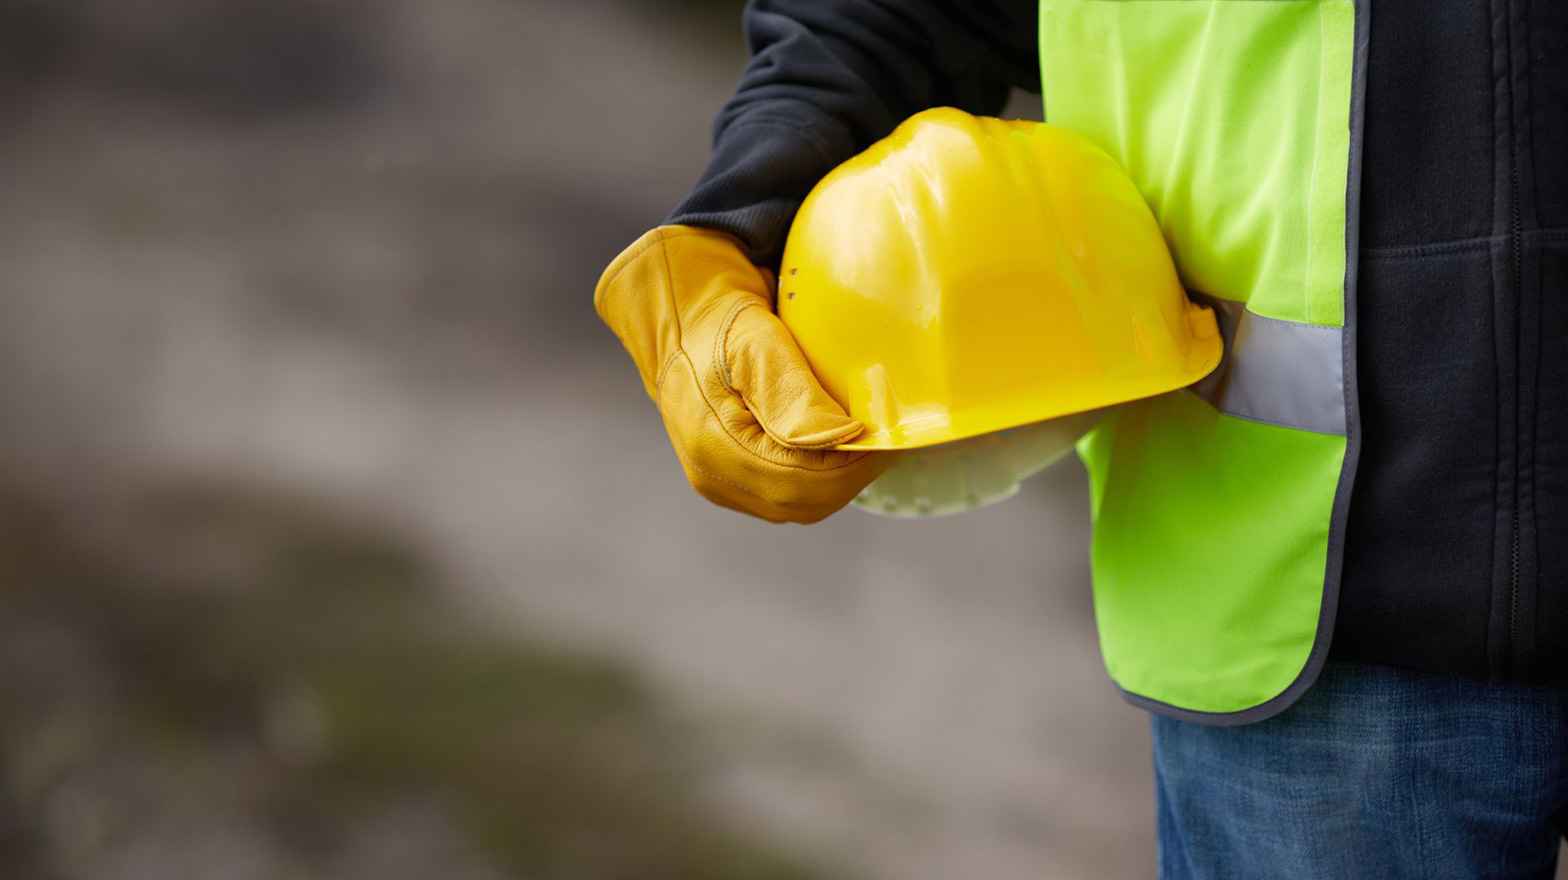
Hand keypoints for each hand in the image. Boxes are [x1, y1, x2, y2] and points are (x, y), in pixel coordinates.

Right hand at [595, 226, 891, 522]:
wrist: (681, 323)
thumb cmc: (720, 321)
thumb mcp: (757, 342)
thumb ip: (795, 394)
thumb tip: (843, 438)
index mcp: (714, 445)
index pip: (801, 482)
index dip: (851, 466)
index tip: (885, 436)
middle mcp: (712, 475)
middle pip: (802, 503)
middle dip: (852, 475)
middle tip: (885, 439)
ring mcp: (719, 482)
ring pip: (797, 506)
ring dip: (838, 480)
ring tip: (865, 444)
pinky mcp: (730, 480)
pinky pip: (785, 496)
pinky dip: (819, 479)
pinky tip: (837, 449)